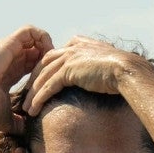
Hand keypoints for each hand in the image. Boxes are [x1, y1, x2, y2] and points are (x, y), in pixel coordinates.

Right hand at [0, 27, 52, 129]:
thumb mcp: (7, 118)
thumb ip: (18, 123)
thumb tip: (28, 133)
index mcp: (12, 71)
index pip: (33, 62)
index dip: (46, 66)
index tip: (56, 76)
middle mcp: (11, 58)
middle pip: (36, 48)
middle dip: (50, 54)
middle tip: (58, 67)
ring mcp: (10, 50)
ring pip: (34, 37)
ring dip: (47, 44)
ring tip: (53, 58)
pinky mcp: (9, 44)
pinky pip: (30, 31)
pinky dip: (41, 37)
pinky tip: (47, 52)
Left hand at [20, 37, 149, 119]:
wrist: (127, 70)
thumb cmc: (121, 71)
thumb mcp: (104, 63)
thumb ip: (93, 65)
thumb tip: (95, 77)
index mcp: (78, 44)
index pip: (54, 57)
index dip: (44, 72)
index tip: (38, 85)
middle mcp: (71, 47)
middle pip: (44, 65)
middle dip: (33, 82)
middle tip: (27, 97)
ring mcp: (69, 57)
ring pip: (43, 76)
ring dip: (33, 93)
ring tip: (27, 109)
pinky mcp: (69, 70)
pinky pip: (49, 85)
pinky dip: (39, 97)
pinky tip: (34, 108)